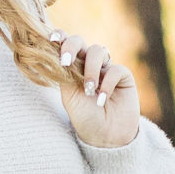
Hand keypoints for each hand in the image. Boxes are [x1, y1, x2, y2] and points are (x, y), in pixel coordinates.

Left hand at [49, 30, 140, 148]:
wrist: (105, 136)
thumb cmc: (85, 117)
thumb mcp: (69, 97)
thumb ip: (65, 75)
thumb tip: (57, 52)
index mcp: (72, 67)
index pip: (65, 45)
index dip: (59, 37)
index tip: (51, 39)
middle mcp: (88, 64)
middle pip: (80, 41)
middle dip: (71, 47)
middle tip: (66, 62)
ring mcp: (106, 68)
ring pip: (98, 51)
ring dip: (90, 70)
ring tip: (89, 90)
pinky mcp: (123, 76)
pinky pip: (115, 69)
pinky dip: (107, 84)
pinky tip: (103, 99)